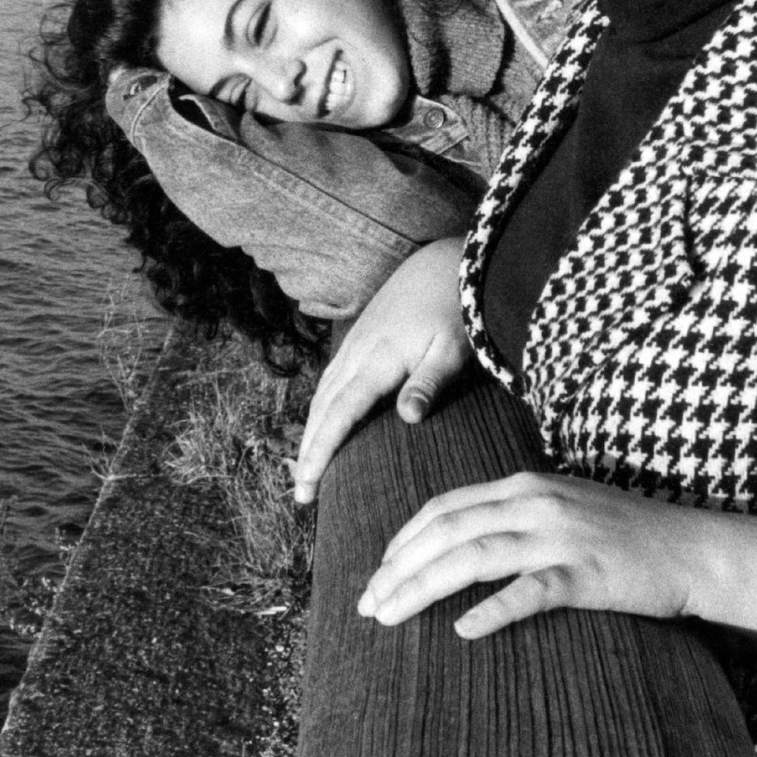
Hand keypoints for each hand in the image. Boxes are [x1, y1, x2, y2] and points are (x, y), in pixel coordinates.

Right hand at [292, 237, 469, 504]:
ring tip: (304, 467)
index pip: (340, 415)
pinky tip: (321, 421)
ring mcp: (354, 344)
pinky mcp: (359, 337)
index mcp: (377, 360)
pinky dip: (320, 407)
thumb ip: (429, 382)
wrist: (445, 262)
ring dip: (310, 432)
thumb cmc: (454, 309)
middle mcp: (356, 353)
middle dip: (308, 452)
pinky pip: (330, 379)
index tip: (306, 485)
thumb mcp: (452, 348)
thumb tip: (407, 417)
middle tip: (301, 494)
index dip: (320, 452)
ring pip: (322, 394)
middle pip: (322, 410)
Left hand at [358, 471, 694, 638]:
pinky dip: (493, 609)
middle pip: (447, 530)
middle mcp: (536, 503)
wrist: (690, 548)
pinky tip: (464, 629)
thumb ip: (513, 516)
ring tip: (391, 615)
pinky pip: (530, 591)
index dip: (403, 539)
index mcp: (524, 485)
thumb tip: (458, 542)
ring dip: (423, 586)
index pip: (445, 507)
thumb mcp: (561, 507)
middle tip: (368, 603)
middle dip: (398, 567)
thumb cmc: (623, 534)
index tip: (377, 571)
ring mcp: (561, 537)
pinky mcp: (586, 573)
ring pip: (473, 557)